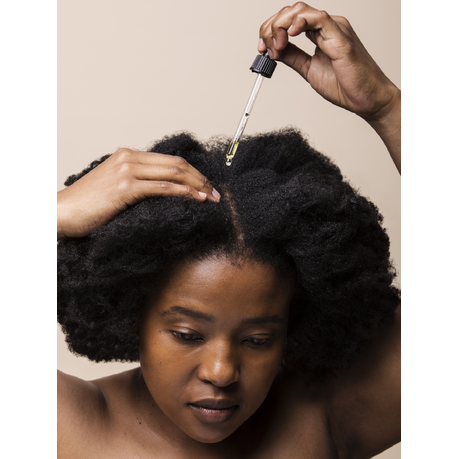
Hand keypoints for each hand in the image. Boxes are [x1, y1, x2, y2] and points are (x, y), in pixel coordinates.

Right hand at [57, 148, 220, 238]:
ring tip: (211, 198)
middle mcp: (130, 158)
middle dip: (201, 178)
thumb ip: (137, 184)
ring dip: (198, 186)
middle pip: (177, 164)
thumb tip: (163, 193)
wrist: (61, 212)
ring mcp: (127, 170)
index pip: (170, 161)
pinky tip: (197, 199)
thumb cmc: (87, 205)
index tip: (206, 186)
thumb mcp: (115, 188)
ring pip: (174, 173)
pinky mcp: (125, 187)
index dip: (193, 173)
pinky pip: (163, 187)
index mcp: (128, 155)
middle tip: (216, 193)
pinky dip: (184, 192)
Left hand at [258, 2, 399, 121]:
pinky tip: (289, 36)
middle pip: (292, 11)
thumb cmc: (345, 86)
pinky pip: (318, 19)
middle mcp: (327, 27)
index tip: (261, 49)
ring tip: (276, 47)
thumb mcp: (309, 70)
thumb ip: (293, 58)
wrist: (366, 99)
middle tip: (264, 48)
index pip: (290, 20)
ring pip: (301, 10)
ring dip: (280, 26)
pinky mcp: (340, 37)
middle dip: (270, 27)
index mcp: (320, 33)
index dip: (270, 31)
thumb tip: (274, 51)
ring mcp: (334, 29)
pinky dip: (299, 23)